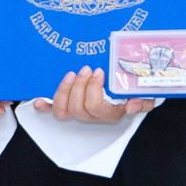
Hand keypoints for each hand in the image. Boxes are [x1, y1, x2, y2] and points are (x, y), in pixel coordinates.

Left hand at [33, 67, 152, 123]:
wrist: (129, 88)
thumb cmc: (136, 89)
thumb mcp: (147, 94)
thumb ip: (145, 101)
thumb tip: (132, 105)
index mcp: (111, 113)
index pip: (96, 107)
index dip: (93, 90)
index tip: (99, 71)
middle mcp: (93, 116)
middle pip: (78, 108)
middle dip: (79, 86)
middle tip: (85, 69)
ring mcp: (79, 113)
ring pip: (64, 110)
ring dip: (64, 91)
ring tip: (71, 74)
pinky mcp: (68, 107)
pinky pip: (53, 111)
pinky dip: (45, 106)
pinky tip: (38, 101)